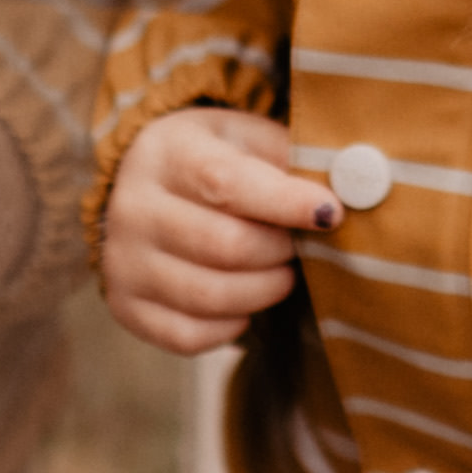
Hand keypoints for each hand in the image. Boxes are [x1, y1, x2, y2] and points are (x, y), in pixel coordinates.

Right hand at [98, 104, 329, 355]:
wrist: (142, 186)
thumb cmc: (212, 158)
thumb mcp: (245, 136)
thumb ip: (288, 156)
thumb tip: (348, 185)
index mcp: (166, 153)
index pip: (226, 183)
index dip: (285, 202)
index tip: (331, 213)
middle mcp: (132, 208)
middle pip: (224, 246)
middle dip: (280, 251)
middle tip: (299, 246)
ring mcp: (123, 262)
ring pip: (210, 296)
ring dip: (264, 290)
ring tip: (281, 273)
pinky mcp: (126, 306)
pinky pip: (188, 336)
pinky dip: (232, 326)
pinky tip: (246, 302)